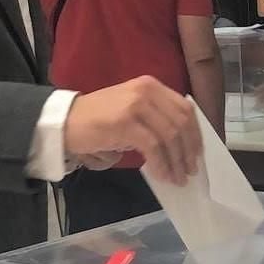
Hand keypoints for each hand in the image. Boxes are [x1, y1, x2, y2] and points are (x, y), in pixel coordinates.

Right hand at [64, 76, 201, 185]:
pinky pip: (153, 146)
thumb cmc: (99, 119)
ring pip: (170, 135)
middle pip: (181, 122)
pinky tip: (161, 175)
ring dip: (177, 161)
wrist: (66, 121)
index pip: (184, 108)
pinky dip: (161, 163)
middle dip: (189, 150)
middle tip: (190, 171)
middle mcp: (147, 90)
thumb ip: (156, 117)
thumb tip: (182, 145)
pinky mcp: (125, 122)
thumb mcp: (132, 109)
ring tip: (178, 178)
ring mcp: (136, 104)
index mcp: (151, 85)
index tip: (197, 154)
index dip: (195, 133)